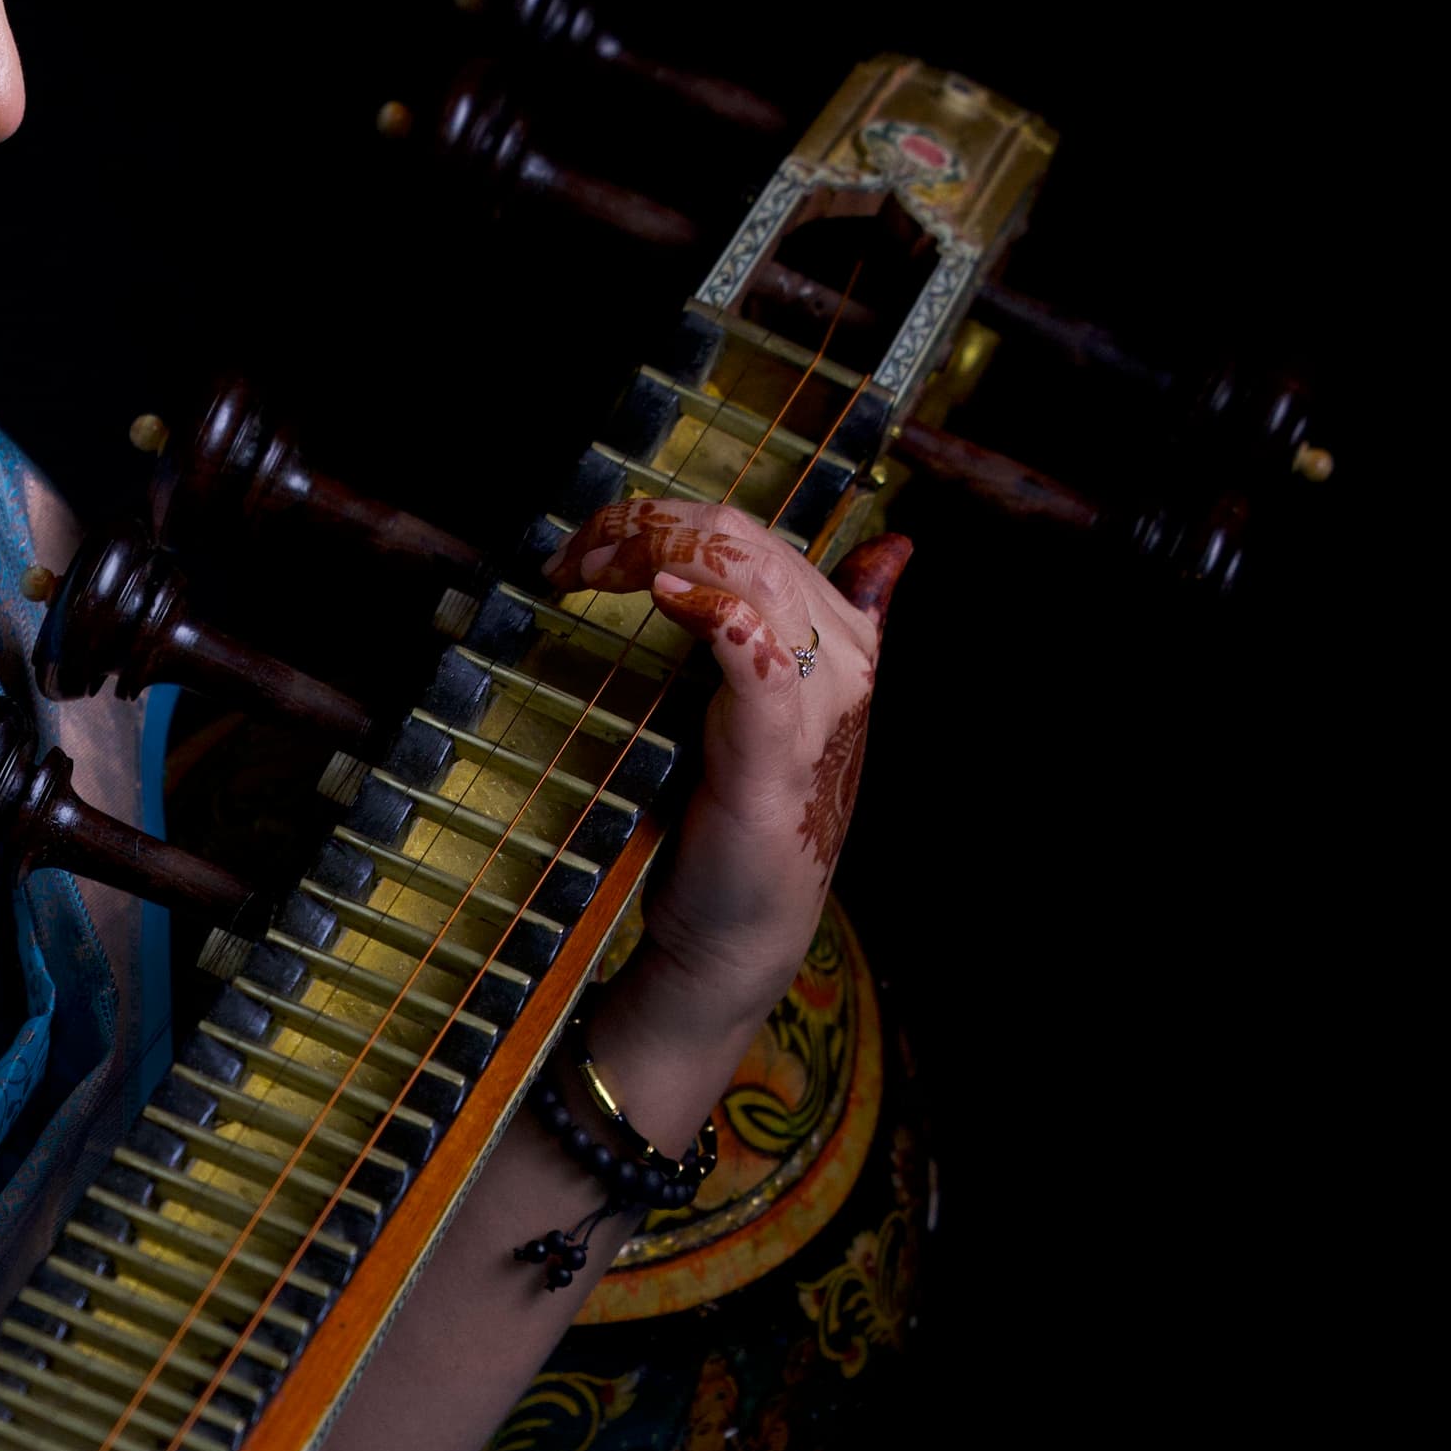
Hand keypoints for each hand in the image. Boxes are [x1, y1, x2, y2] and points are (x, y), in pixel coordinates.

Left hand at [553, 494, 912, 1035]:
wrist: (738, 929)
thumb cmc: (731, 822)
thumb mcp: (751, 713)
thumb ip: (774, 632)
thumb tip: (881, 554)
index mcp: (834, 634)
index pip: (745, 532)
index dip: (658, 520)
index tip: (581, 551)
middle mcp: (838, 654)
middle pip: (741, 537)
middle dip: (644, 525)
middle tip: (570, 556)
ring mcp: (813, 700)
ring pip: (749, 571)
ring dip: (657, 551)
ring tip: (589, 567)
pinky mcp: (776, 750)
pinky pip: (755, 654)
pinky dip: (714, 611)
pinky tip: (664, 597)